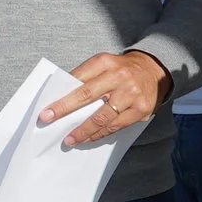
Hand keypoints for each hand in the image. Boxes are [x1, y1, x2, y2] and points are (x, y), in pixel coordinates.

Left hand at [40, 50, 172, 147]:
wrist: (155, 69)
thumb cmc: (122, 69)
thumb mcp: (105, 64)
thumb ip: (87, 77)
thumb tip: (62, 97)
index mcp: (105, 62)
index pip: (78, 79)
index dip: (61, 95)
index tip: (46, 109)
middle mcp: (119, 76)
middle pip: (87, 95)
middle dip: (65, 109)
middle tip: (49, 120)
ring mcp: (131, 94)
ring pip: (102, 117)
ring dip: (83, 130)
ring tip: (69, 139)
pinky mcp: (141, 110)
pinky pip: (115, 126)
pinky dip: (100, 134)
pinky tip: (89, 138)